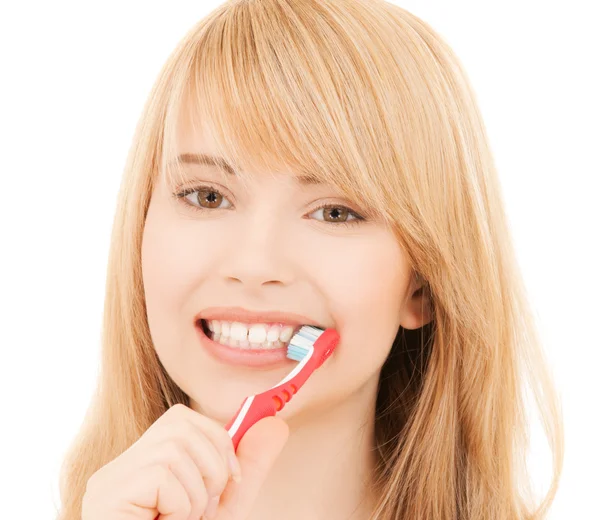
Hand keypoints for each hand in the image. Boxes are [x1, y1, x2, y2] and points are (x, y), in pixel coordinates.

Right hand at [81, 403, 288, 519]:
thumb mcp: (224, 506)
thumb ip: (248, 468)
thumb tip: (275, 422)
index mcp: (144, 466)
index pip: (181, 418)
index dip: (217, 441)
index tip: (231, 478)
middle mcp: (121, 467)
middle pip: (181, 427)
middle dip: (212, 468)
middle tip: (203, 510)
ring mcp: (111, 480)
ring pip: (175, 450)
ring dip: (197, 496)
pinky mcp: (108, 494)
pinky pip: (163, 476)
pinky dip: (181, 508)